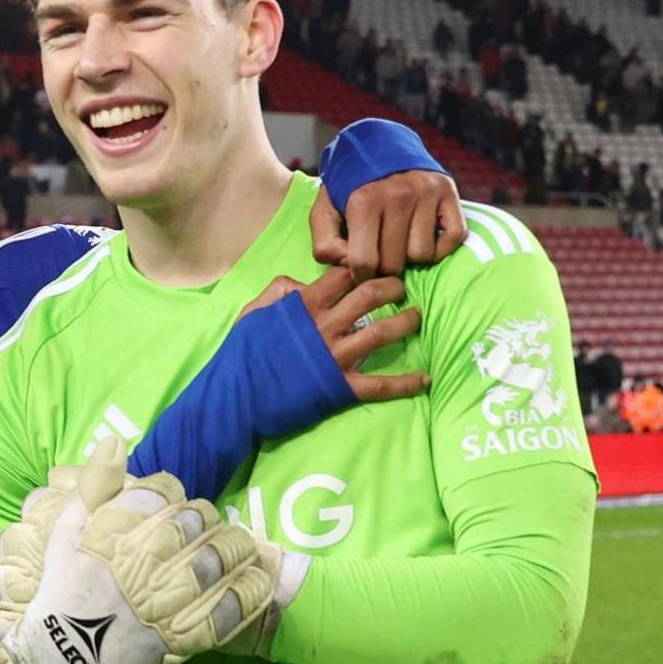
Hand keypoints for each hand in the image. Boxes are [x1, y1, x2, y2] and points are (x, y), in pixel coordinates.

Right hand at [0, 440, 272, 663]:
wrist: (61, 659)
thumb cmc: (63, 590)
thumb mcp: (65, 530)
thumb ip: (93, 485)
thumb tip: (114, 439)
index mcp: (113, 534)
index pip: (159, 495)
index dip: (172, 492)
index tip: (174, 499)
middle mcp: (143, 563)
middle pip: (194, 524)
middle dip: (207, 518)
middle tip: (210, 522)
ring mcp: (166, 602)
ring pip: (216, 562)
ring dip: (235, 548)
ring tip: (241, 545)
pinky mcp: (183, 637)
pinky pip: (227, 610)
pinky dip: (248, 592)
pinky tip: (257, 579)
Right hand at [242, 266, 426, 401]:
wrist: (238, 396)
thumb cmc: (243, 353)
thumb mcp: (252, 312)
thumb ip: (277, 291)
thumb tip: (302, 282)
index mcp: (304, 305)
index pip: (342, 275)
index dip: (360, 267)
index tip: (371, 268)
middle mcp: (325, 326)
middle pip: (370, 295)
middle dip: (392, 287)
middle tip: (401, 289)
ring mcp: (335, 357)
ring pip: (381, 332)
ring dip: (405, 323)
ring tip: (417, 318)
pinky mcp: (341, 386)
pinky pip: (380, 384)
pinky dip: (405, 383)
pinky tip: (424, 379)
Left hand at [310, 171, 465, 280]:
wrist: (378, 146)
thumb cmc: (349, 188)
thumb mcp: (324, 211)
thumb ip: (325, 244)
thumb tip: (349, 265)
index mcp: (363, 201)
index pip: (364, 261)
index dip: (360, 275)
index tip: (361, 272)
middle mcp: (398, 195)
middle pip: (395, 262)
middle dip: (384, 267)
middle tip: (380, 255)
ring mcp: (426, 192)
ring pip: (423, 254)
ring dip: (410, 256)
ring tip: (399, 240)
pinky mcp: (448, 192)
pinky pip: (453, 238)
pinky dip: (440, 245)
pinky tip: (422, 236)